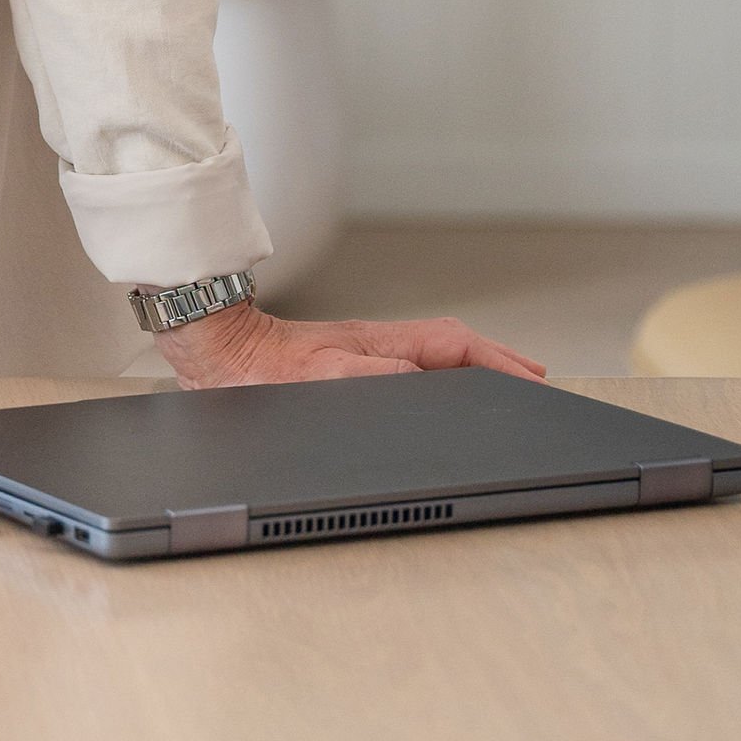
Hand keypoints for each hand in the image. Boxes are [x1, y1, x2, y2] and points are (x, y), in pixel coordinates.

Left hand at [156, 300, 546, 389]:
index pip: (455, 347)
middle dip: (496, 362)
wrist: (207, 351)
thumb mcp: (320, 379)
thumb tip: (425, 384)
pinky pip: (409, 370)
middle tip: (532, 380)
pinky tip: (437, 395)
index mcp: (377, 344)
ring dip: (471, 369)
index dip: (498, 362)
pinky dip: (439, 378)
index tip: (532, 378)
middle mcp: (373, 346)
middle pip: (451, 348)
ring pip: (431, 357)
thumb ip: (375, 379)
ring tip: (502, 385)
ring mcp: (358, 355)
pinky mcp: (342, 368)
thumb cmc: (252, 371)